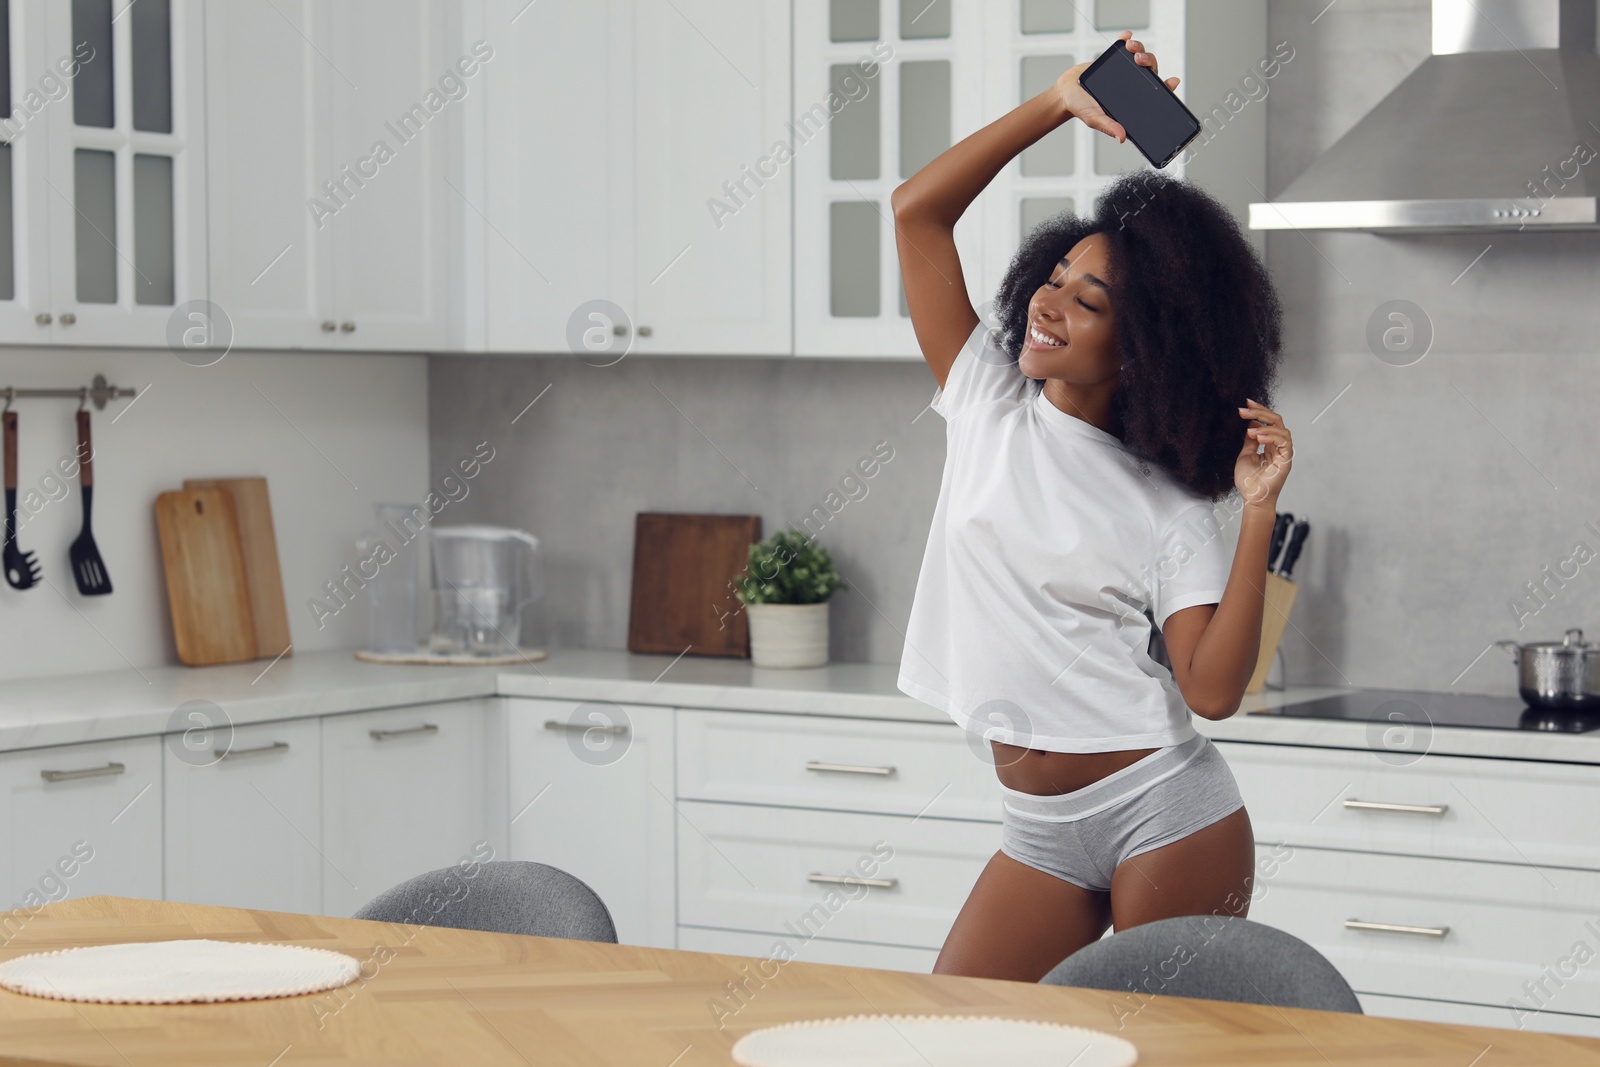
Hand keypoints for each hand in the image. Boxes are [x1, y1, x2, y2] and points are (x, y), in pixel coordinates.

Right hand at [1055, 31, 1178, 142]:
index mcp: (1132, 100)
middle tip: (1139, 60)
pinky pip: (1123, 46)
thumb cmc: (1081, 108)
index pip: (1154, 93)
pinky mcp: (1113, 58)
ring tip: (1130, 48)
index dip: (1166, 87)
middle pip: (1149, 70)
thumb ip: (1108, 126)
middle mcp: (1132, 84)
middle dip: (1149, 61)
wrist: (1065, 92)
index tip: (1172, 81)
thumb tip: (1122, 137)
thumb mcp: (1095, 118)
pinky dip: (1126, 39)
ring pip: (1139, 56)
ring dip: (1139, 49)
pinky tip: (1127, 36)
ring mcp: (1124, 71)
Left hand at [1234, 399, 1291, 507]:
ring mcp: (1284, 453)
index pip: (1269, 422)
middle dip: (1261, 412)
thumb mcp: (1245, 455)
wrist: (1252, 498)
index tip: (1246, 404)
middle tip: (1245, 409)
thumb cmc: (1249, 482)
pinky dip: (1271, 436)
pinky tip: (1258, 437)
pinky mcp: (1286, 460)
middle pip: (1276, 421)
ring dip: (1264, 426)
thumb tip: (1251, 423)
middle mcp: (1279, 447)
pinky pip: (1284, 442)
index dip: (1259, 411)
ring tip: (1250, 430)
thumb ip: (1249, 440)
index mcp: (1270, 445)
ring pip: (1281, 429)